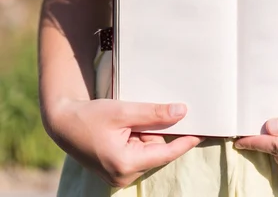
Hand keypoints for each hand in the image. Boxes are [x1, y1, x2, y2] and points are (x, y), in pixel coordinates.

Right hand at [50, 98, 200, 187]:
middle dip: (159, 130)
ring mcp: (120, 175)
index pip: (166, 153)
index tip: (204, 132)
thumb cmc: (90, 116)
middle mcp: (124, 175)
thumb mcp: (123, 111)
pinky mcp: (118, 169)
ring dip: (147, 133)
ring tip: (129, 119)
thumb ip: (153, 113)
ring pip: (148, 150)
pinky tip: (128, 126)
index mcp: (126, 164)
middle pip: (157, 150)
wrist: (63, 123)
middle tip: (156, 112)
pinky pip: (139, 152)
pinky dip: (139, 137)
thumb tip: (181, 111)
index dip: (186, 141)